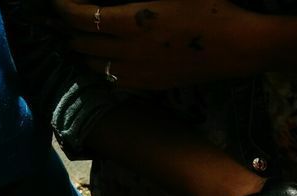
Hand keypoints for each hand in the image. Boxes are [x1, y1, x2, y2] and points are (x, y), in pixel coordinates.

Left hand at [53, 0, 265, 88]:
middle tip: (66, 17)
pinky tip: (106, 57)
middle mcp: (131, 51)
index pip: (82, 18)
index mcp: (133, 21)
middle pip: (82, 44)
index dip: (63, 8)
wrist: (238, 46)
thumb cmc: (210, 7)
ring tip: (82, 37)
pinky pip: (115, 80)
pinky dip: (103, 68)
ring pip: (95, 66)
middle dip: (68, 30)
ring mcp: (142, 72)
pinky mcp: (153, 85)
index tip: (58, 1)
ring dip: (84, 51)